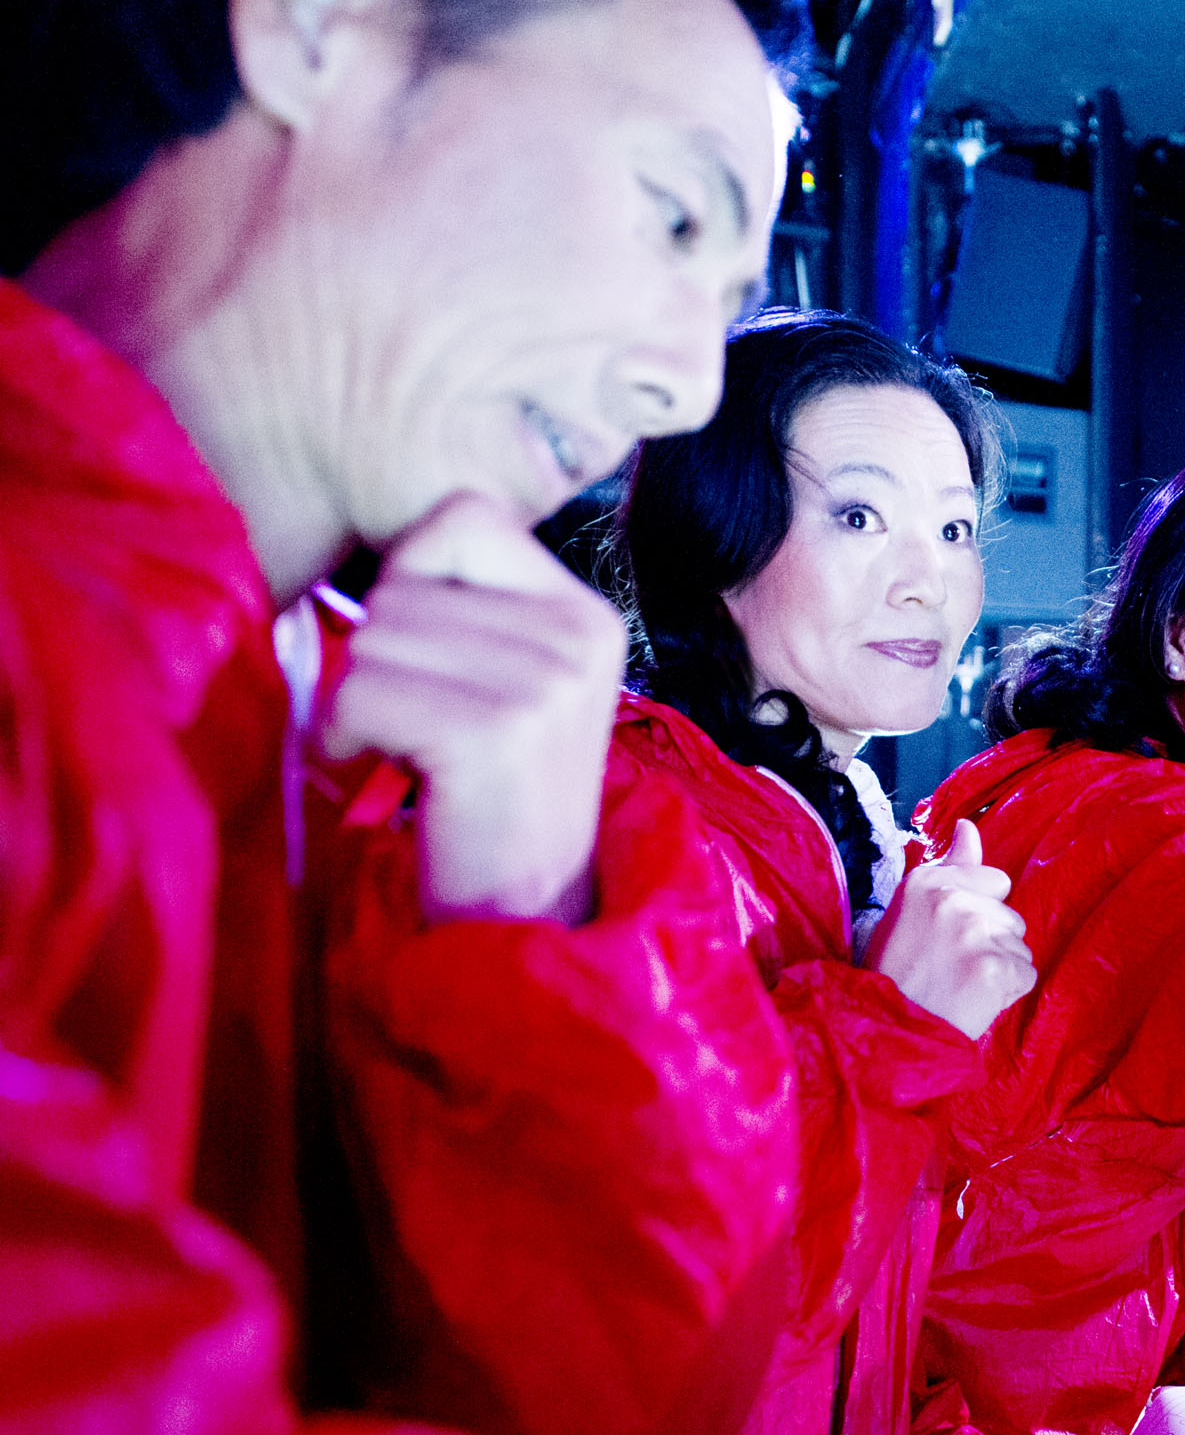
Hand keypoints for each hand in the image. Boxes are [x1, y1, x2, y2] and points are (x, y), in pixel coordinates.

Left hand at [320, 495, 624, 924]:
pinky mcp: (493, 731)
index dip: (415, 579)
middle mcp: (580, 633)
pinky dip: (347, 736)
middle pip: (404, 583)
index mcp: (588, 612)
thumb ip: (469, 607)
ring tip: (410, 752)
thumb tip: (379, 556)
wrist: (524, 916)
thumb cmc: (491, 795)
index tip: (435, 658)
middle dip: (383, 656)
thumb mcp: (511, 679)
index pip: (463, 518)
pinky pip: (362, 692)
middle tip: (421, 725)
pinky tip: (388, 772)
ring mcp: (544, 682)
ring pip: (375, 638)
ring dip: (362, 701)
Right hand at [865, 819, 1035, 1039]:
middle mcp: (952, 899)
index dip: (978, 913)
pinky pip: (1026, 975)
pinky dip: (1007, 992)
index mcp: (926, 880)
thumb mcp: (912, 910)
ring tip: (960, 985)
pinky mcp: (995, 968)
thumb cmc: (898, 973)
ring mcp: (975, 933)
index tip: (946, 937)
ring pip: (1020, 946)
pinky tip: (975, 1000)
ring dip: (999, 968)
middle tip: (950, 967)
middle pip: (1010, 916)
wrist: (889, 1032)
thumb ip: (950, 866)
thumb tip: (968, 825)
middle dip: (991, 943)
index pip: (996, 881)